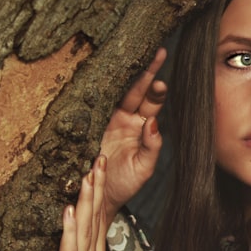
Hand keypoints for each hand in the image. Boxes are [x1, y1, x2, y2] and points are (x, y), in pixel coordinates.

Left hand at [49, 155, 111, 250]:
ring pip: (85, 227)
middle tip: (100, 158)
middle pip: (96, 216)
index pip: (99, 218)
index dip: (100, 193)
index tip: (100, 169)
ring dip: (88, 199)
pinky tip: (71, 210)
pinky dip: (70, 229)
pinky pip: (70, 250)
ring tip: (89, 173)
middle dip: (98, 187)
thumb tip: (80, 248)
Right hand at [99, 47, 168, 222]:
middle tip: (156, 53)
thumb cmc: (123, 185)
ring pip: (116, 91)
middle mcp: (125, 119)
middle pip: (137, 90)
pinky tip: (101, 70)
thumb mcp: (142, 169)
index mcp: (142, 127)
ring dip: (124, 74)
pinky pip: (92, 102)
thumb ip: (151, 147)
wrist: (96, 198)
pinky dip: (97, 86)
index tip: (162, 79)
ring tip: (132, 54)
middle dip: (146, 71)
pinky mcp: (87, 123)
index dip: (157, 88)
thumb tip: (154, 122)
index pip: (153, 102)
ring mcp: (105, 119)